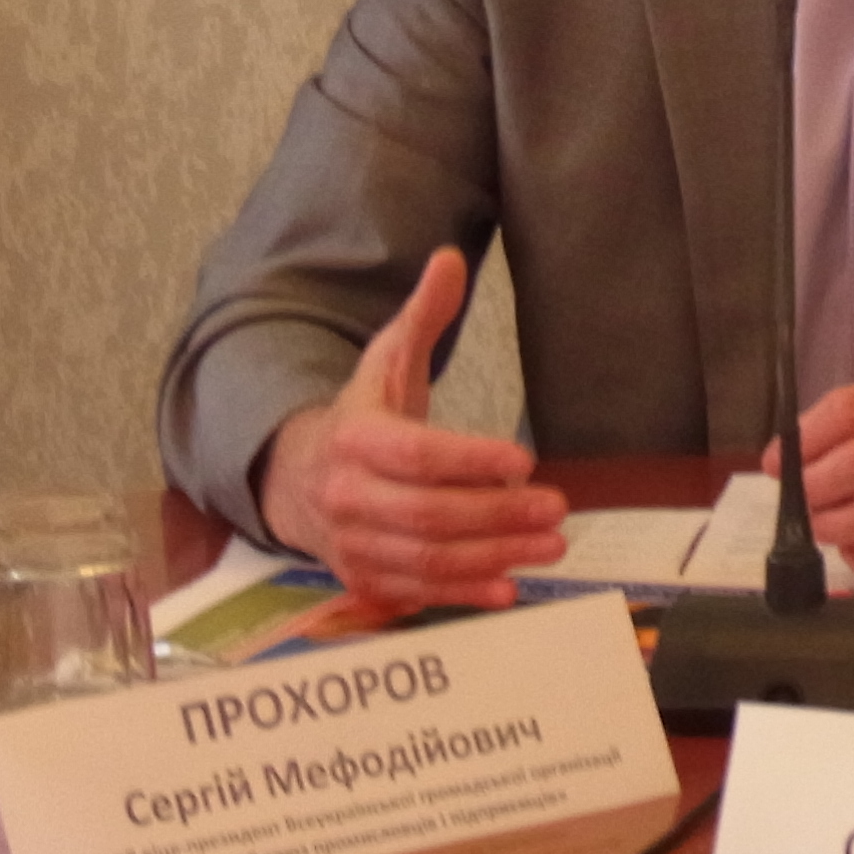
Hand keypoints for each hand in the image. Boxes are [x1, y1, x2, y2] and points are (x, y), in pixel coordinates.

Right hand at [258, 246, 566, 610]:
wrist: (296, 476)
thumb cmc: (362, 414)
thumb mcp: (387, 359)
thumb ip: (424, 314)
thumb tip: (451, 258)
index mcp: (354, 437)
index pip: (416, 454)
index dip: (469, 460)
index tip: (524, 460)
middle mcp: (346, 497)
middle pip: (427, 513)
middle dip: (496, 515)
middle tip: (558, 508)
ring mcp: (351, 543)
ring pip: (426, 558)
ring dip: (492, 557)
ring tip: (552, 546)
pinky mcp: (362, 578)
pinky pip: (414, 592)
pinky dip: (461, 595)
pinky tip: (509, 589)